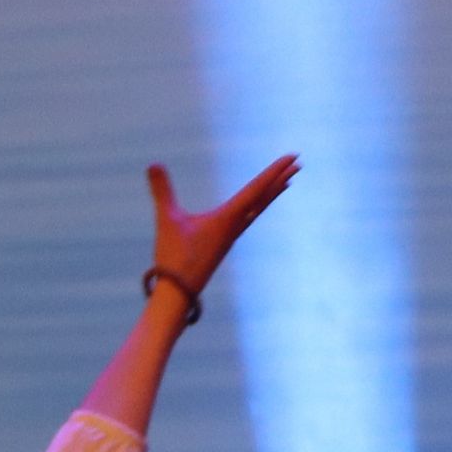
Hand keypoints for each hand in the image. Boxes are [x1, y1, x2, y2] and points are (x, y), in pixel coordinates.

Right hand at [147, 154, 299, 305]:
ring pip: (257, 210)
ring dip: (270, 194)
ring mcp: (230, 238)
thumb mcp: (167, 221)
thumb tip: (152, 164)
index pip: (256, 189)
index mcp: (227, 218)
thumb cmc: (173, 258)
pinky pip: (246, 221)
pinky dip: (256, 208)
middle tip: (298, 164)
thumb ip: (162, 192)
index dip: (274, 171)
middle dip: (279, 180)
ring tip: (285, 183)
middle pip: (263, 199)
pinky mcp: (223, 245)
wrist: (178, 294)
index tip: (294, 158)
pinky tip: (254, 209)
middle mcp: (235, 227)